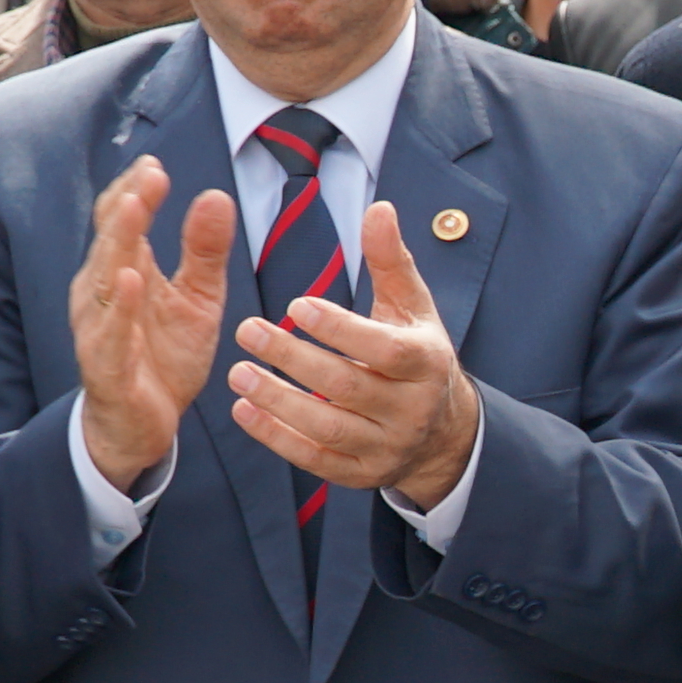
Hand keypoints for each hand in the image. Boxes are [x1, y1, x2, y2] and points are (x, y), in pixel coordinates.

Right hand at [72, 160, 237, 495]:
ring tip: (133, 208)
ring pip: (105, 279)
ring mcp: (100, 329)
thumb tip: (216, 195)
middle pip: (112, 240)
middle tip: (150, 174)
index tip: (156, 164)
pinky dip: (119, 308)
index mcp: (123, 270)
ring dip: (118, 243)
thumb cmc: (164, 355)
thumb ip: (204, 250)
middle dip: (130, 204)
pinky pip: (111, 334)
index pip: (121, 220)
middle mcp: (101, 294)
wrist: (144, 426)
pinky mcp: (107, 367)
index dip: (136, 190)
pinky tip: (131, 281)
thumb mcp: (198, 298)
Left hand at [233, 205, 483, 509]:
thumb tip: (379, 208)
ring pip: (327, 428)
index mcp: (426, 363)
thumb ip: (391, 260)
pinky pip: (315, 459)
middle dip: (293, 359)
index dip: (339, 328)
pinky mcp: (362, 474)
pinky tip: (244, 410)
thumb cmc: (417, 354)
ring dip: (277, 401)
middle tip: (247, 331)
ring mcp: (386, 447)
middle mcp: (410, 410)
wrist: (443, 432)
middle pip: (347, 386)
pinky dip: (276, 438)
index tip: (295, 305)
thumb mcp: (413, 307)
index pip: (383, 349)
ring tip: (237, 372)